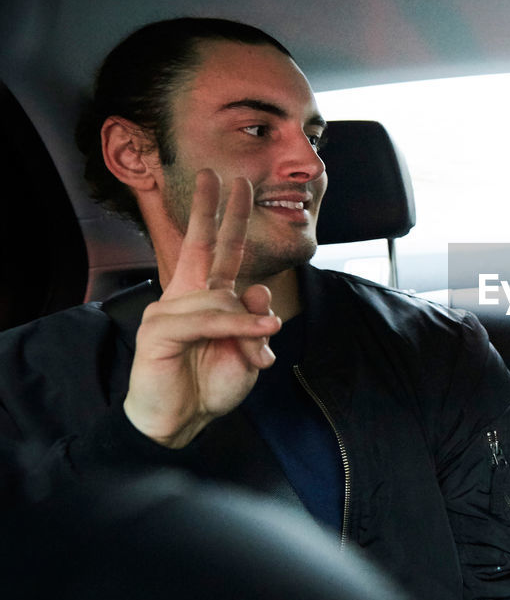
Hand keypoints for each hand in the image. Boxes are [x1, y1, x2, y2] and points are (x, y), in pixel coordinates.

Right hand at [122, 169, 281, 448]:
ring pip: (224, 299)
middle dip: (215, 209)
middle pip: (202, 245)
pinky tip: (258, 339)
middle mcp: (185, 297)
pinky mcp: (159, 330)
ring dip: (249, 329)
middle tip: (230, 176)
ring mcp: (169, 310)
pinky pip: (210, 319)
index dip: (226, 218)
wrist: (178, 422)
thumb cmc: (208, 385)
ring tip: (259, 352)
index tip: (234, 185)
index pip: (218, 250)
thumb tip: (258, 293)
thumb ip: (254, 322)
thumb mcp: (247, 352)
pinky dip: (238, 329)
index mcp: (205, 298)